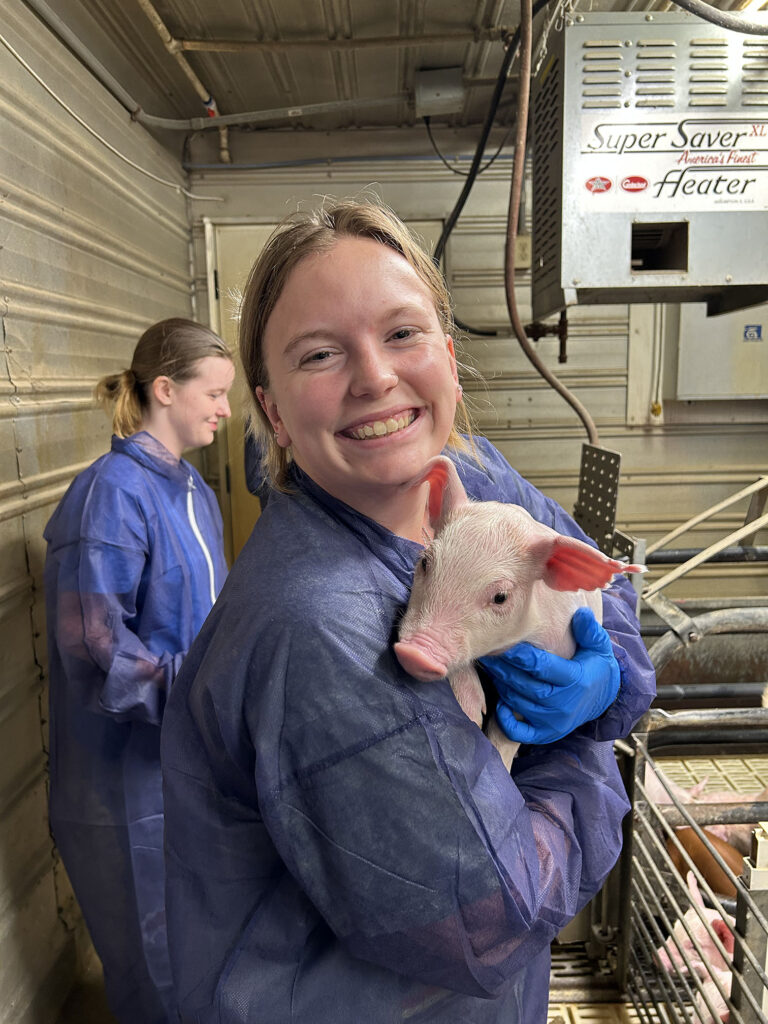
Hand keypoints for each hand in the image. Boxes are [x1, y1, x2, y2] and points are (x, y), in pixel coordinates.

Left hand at [477, 607, 620, 744]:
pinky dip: (507, 721)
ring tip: (491, 669)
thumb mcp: (598, 647)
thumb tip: (580, 614)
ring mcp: (554, 721)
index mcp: (576, 680)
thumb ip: (590, 631)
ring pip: (519, 703)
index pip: (542, 667)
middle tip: (489, 653)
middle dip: (505, 669)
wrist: (604, 699)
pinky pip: (521, 733)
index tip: (504, 642)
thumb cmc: (595, 666)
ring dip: (503, 686)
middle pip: (526, 686)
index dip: (521, 656)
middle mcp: (564, 703)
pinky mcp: (547, 733)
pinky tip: (500, 704)